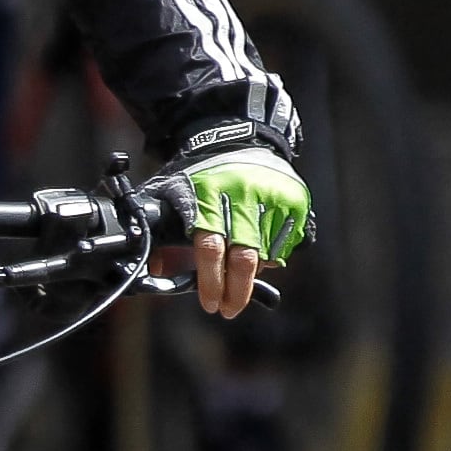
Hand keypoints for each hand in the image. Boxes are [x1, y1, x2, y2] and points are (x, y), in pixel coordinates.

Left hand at [174, 138, 310, 319]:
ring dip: (252, 276)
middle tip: (228, 310)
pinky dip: (272, 258)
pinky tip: (259, 257)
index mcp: (205, 194)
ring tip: (238, 281)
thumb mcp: (169, 194)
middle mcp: (240, 194)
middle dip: (236, 292)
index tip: (210, 305)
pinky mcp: (293, 199)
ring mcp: (270, 195)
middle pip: (243, 256)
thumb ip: (161, 232)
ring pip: (265, 253)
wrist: (237, 139)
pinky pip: (284, 243)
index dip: (210, 281)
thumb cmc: (198, 176)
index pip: (209, 246)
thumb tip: (157, 272)